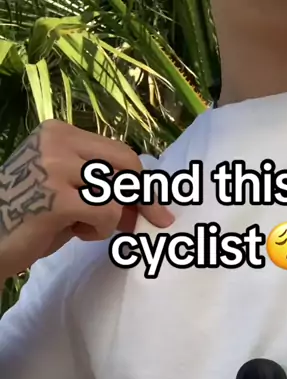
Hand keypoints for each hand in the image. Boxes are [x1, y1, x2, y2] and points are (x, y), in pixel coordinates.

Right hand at [0, 120, 174, 279]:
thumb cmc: (30, 219)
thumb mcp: (71, 197)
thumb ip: (106, 193)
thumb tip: (151, 208)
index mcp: (59, 132)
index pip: (117, 151)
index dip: (139, 182)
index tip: (153, 208)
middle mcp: (57, 142)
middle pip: (126, 164)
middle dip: (143, 197)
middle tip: (151, 221)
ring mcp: (55, 167)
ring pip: (117, 192)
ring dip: (109, 218)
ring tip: (81, 226)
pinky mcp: (57, 199)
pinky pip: (107, 214)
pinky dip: (99, 230)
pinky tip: (75, 233)